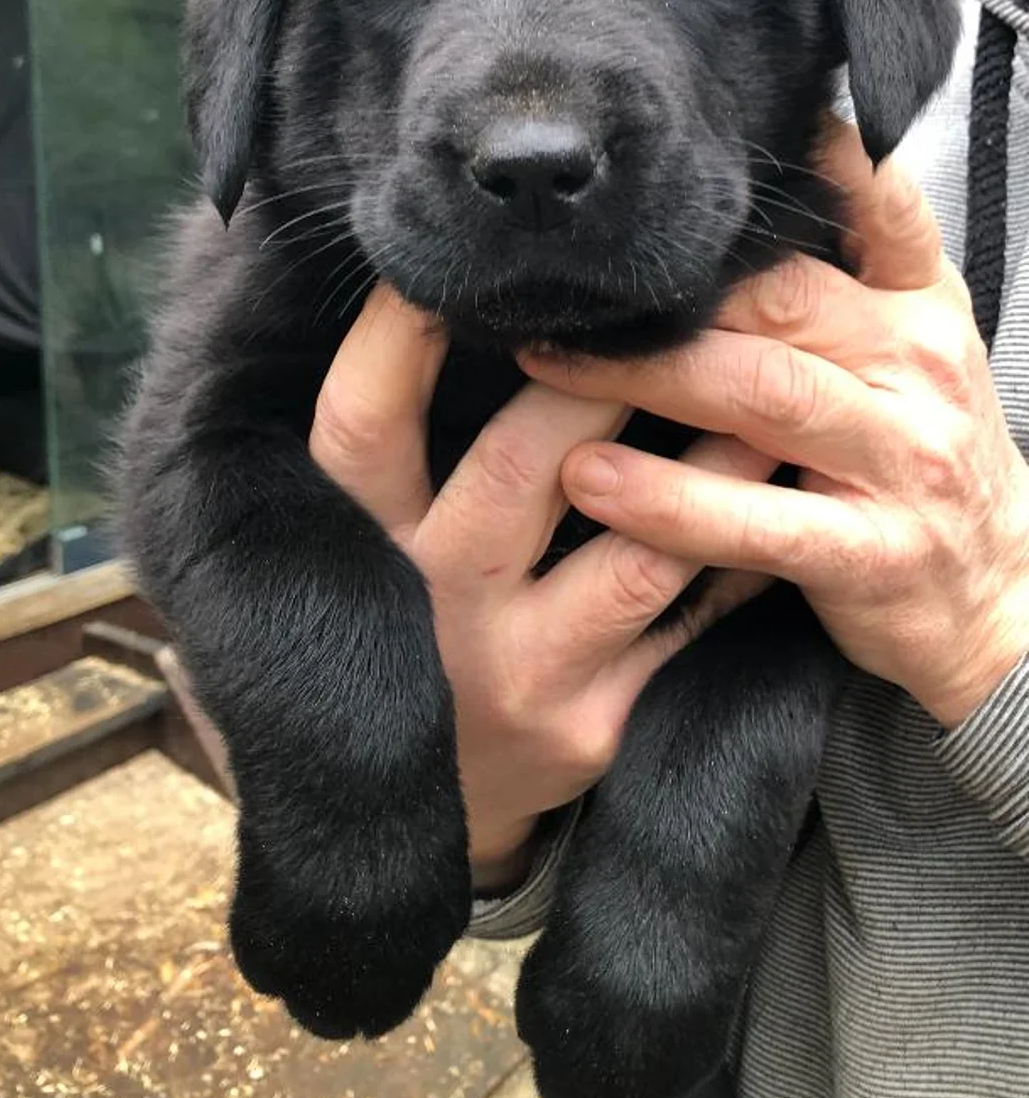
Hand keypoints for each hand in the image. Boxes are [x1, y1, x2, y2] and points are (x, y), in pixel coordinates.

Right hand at [307, 288, 770, 886]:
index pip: (360, 428)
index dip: (396, 339)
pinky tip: (774, 492)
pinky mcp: (595, 723)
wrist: (411, 830)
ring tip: (764, 382)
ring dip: (711, 460)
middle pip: (520, 465)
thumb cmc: (379, 652)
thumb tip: (363, 323)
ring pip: (638, 549)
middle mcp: (432, 612)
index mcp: (354, 557)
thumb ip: (342, 473)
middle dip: (602, 374)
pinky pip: (687, 620)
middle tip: (663, 299)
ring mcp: (522, 672)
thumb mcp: (323, 572)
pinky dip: (736, 552)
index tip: (446, 267)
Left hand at [521, 119, 1028, 729]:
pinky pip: (757, 520)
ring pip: (761, 397)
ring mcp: (902, 462)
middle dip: (665, 295)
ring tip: (546, 362)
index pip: (886, 213)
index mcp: (923, 310)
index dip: (827, 162)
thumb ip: (845, 280)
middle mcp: (920, 369)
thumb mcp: (909, 354)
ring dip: (643, 377)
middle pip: (781, 303)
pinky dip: (668, 501)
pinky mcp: (872, 553)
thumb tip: (738, 198)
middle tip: (562, 286)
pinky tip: (591, 480)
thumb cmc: (919, 458)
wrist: (1000, 598)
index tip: (743, 128)